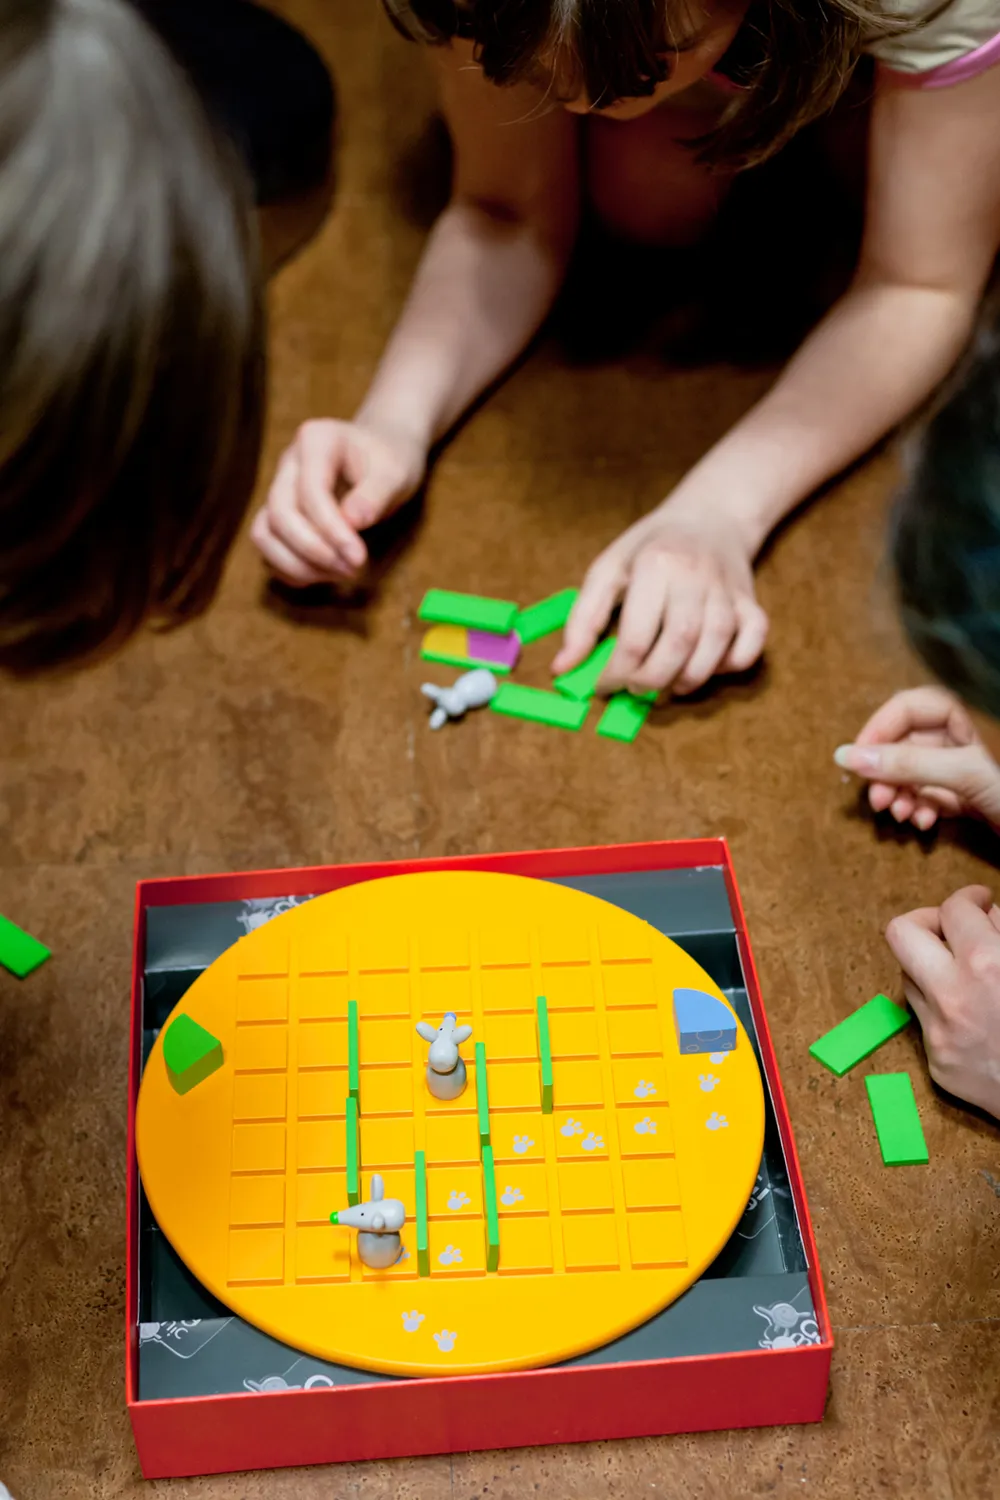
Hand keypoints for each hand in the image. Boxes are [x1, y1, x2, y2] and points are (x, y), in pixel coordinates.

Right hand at [251, 419, 426, 585]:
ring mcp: (278, 489)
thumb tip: (353, 522)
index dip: (331, 529)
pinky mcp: (278, 516)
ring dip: (297, 564)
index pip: (310, 490)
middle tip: (352, 569)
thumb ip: (375, 495)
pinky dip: (292, 568)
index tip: (358, 558)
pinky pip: (269, 548)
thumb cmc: (389, 461)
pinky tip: (327, 574)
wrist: (381, 456)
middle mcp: (288, 463)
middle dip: (313, 549)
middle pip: (279, 513)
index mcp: (315, 440)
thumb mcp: (395, 473)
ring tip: (340, 573)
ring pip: (264, 533)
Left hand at [552, 502, 768, 696]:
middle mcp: (695, 576)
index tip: (603, 687)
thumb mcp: (609, 568)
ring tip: (666, 689)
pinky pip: (754, 640)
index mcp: (654, 565)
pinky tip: (709, 667)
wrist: (711, 516)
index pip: (635, 636)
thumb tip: (562, 669)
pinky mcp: (751, 601)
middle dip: (652, 680)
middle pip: (678, 644)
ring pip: (716, 647)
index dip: (615, 673)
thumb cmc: (651, 547)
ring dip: (690, 680)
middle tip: (635, 691)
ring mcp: (728, 590)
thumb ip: (583, 619)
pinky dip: (734, 663)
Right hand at [834, 686, 999, 830]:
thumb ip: (908, 764)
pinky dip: (920, 807)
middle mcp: (962, 736)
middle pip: (906, 742)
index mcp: (965, 715)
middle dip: (887, 772)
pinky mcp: (966, 793)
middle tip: (877, 801)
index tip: (858, 759)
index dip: (880, 729)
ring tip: (898, 816)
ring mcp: (963, 766)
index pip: (907, 707)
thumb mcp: (962, 774)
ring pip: (913, 771)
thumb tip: (847, 756)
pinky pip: (930, 793)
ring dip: (899, 794)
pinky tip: (923, 823)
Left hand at [886, 885, 999, 1118]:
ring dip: (930, 964)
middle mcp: (951, 997)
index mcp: (985, 965)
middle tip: (953, 927)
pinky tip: (973, 1012)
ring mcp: (938, 1033)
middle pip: (900, 933)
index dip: (968, 897)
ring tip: (964, 970)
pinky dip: (942, 1006)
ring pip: (907, 976)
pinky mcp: (937, 1063)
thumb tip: (987, 915)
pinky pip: (924, 1019)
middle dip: (926, 920)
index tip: (979, 901)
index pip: (953, 908)